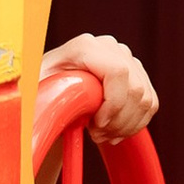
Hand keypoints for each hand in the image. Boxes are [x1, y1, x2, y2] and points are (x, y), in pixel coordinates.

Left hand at [41, 31, 159, 142]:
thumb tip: (38, 103)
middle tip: (96, 136)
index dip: (112, 105)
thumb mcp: (33, 91)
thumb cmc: (38, 91)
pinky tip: (114, 132)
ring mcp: (126, 59)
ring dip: (125, 126)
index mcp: (85, 47)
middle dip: (118, 122)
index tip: (96, 126)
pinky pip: (150, 104)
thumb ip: (37, 94)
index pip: (118, 73)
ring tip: (102, 135)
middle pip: (135, 89)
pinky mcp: (137, 75)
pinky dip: (135, 125)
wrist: (50, 90)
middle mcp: (110, 47)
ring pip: (145, 99)